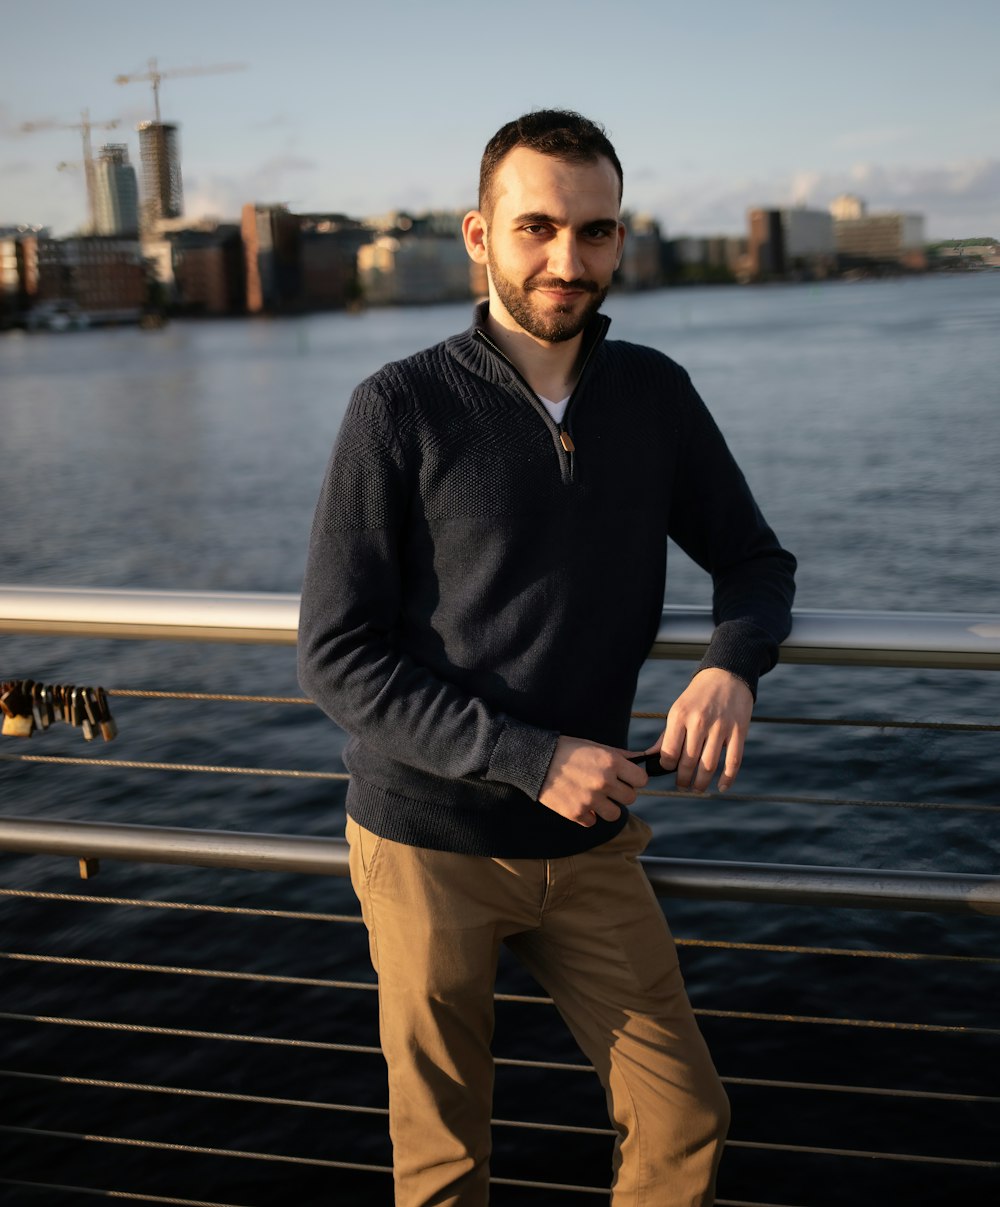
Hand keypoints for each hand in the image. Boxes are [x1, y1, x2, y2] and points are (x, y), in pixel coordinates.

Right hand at [539, 736, 648, 826]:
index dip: (634, 779)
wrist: (536, 760)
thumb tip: (640, 759)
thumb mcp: (595, 746)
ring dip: (606, 808)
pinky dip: (587, 815)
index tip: (625, 779)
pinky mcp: (576, 813)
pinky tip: (579, 802)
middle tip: (608, 788)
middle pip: (630, 798)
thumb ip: (619, 755)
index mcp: (611, 762)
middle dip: (620, 793)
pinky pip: (592, 822)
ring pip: (614, 814)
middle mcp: (604, 782)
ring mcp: (590, 799)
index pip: (641, 779)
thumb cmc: (567, 750)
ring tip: (594, 798)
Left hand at [651, 668, 752, 792]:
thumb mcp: (678, 710)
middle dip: (683, 780)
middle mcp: (699, 722)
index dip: (667, 766)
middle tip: (682, 785)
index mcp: (680, 716)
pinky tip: (720, 787)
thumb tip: (651, 758)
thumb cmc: (697, 697)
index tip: (668, 769)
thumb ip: (666, 735)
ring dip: (701, 783)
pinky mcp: (739, 731)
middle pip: (688, 762)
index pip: (669, 752)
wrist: (726, 676)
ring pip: (709, 766)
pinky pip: (733, 762)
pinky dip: (727, 779)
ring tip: (697, 788)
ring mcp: (721, 727)